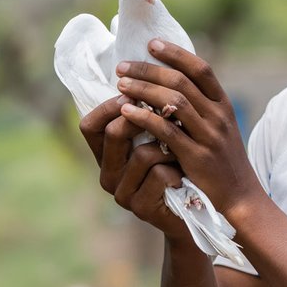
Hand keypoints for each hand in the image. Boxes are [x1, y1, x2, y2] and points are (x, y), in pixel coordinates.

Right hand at [78, 96, 191, 241]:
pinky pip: (159, 176)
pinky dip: (176, 170)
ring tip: (180, 151)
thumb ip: (147, 114)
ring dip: (168, 147)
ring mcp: (122, 194)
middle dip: (143, 117)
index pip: (89, 125)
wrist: (197, 211)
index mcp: (106, 154)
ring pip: (142, 153)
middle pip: (113, 132)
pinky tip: (183, 177)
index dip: (109, 105)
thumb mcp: (160, 137)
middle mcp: (108, 174)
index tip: (133, 92)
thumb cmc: (179, 166)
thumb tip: (144, 74)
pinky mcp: (140, 209)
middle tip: (166, 112)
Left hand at [115, 40, 265, 217]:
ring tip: (120, 85)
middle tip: (123, 66)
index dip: (176, 53)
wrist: (241, 199)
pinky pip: (167, 131)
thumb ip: (200, 108)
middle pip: (182, 81)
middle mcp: (219, 116)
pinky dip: (144, 118)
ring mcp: (209, 136)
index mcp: (224, 105)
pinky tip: (126, 112)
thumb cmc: (222, 163)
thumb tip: (168, 84)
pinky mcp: (197, 157)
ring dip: (143, 89)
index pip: (201, 69)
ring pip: (173, 102)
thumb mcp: (218, 129)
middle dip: (149, 69)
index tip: (152, 44)